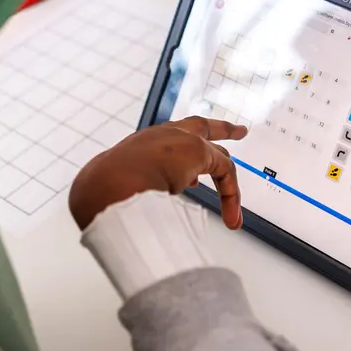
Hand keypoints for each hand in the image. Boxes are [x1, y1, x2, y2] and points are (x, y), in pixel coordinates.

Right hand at [67, 117, 248, 230]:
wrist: (109, 184)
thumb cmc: (108, 192)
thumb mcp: (126, 194)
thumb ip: (139, 199)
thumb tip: (139, 223)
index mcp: (142, 146)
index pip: (168, 143)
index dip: (182, 151)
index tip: (192, 161)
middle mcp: (162, 136)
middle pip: (199, 127)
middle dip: (221, 129)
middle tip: (237, 131)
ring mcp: (179, 139)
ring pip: (216, 153)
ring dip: (229, 178)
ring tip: (241, 190)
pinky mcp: (197, 150)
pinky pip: (224, 173)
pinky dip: (230, 197)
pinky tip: (232, 218)